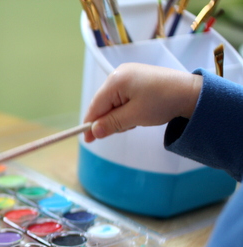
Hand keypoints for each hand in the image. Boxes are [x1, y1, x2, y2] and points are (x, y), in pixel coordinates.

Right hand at [83, 63, 201, 142]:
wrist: (192, 92)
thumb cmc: (163, 102)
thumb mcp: (134, 116)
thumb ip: (111, 124)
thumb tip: (93, 132)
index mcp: (115, 80)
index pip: (95, 105)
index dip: (90, 124)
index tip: (87, 140)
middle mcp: (118, 74)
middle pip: (103, 103)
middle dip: (110, 120)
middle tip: (127, 128)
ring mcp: (128, 75)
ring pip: (113, 103)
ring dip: (120, 116)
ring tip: (138, 120)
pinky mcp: (137, 79)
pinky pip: (122, 98)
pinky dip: (127, 109)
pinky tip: (140, 113)